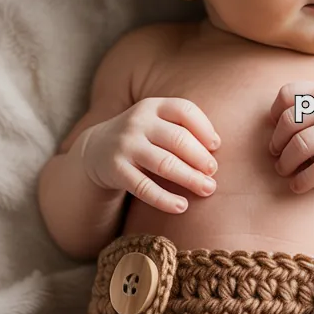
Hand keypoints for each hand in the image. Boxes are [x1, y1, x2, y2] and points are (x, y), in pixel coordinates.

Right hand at [80, 97, 219, 213]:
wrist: (96, 150)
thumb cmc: (142, 138)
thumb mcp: (157, 123)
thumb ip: (183, 129)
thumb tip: (216, 147)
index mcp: (153, 106)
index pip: (184, 110)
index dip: (204, 128)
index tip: (216, 146)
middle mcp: (138, 122)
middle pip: (178, 139)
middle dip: (201, 158)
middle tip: (214, 174)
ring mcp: (125, 145)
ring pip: (164, 163)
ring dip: (190, 179)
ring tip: (207, 190)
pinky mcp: (115, 169)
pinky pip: (144, 187)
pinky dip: (165, 199)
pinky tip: (182, 207)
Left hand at [268, 79, 313, 192]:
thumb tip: (278, 115)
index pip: (287, 94)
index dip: (275, 112)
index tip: (274, 127)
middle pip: (288, 123)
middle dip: (277, 142)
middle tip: (275, 154)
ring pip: (299, 146)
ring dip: (285, 163)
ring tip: (283, 170)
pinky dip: (302, 180)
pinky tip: (297, 186)